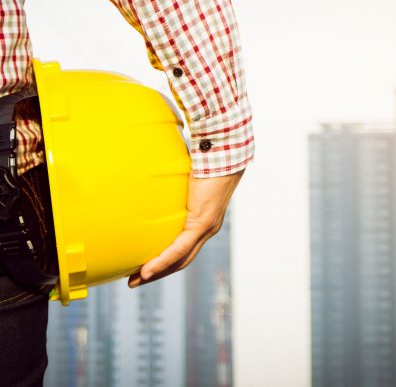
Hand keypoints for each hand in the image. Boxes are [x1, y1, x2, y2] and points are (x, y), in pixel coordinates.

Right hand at [128, 168, 244, 287]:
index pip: (183, 249)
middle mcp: (206, 230)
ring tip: (136, 280)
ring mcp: (206, 228)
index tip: (145, 267)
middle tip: (135, 280)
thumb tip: (150, 176)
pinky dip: (163, 260)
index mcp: (202, 221)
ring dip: (157, 273)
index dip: (165, 261)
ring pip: (180, 259)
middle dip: (158, 273)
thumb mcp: (182, 179)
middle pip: (181, 261)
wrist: (221, 155)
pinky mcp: (202, 223)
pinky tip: (147, 270)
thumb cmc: (204, 162)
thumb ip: (170, 185)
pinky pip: (180, 248)